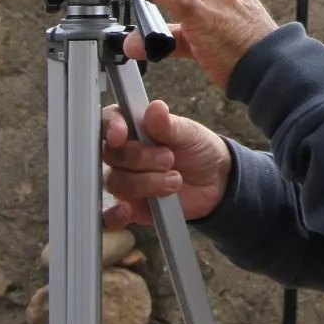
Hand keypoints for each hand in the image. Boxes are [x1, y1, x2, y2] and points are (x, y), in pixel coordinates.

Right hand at [102, 100, 231, 228]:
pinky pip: (110, 215)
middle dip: (140, 157)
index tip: (121, 135)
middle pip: (111, 155)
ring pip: (116, 182)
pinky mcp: (130, 207)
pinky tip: (128, 211)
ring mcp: (125, 181)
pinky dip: (114, 215)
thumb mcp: (189, 133)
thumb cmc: (197, 149)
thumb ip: (169, 124)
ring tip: (175, 180)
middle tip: (169, 158)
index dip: (110, 127)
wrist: (214, 181)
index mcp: (134, 128)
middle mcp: (124, 154)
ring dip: (146, 182)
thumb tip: (155, 108)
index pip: (108, 122)